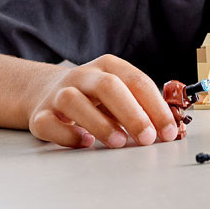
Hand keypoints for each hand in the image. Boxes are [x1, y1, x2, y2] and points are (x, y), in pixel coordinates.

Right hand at [28, 54, 177, 148]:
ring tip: (119, 142)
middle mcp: (82, 76)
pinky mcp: (39, 115)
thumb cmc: (93, 96)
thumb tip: (170, 126)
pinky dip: (68, 135)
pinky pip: (49, 123)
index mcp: (108, 66)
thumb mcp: (119, 91)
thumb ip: (141, 105)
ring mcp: (58, 94)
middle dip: (132, 113)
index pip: (136, 81)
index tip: (169, 130)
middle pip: (108, 86)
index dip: (156, 106)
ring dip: (100, 123)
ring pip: (74, 101)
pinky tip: (85, 143)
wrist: (45, 90)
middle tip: (148, 138)